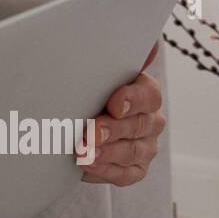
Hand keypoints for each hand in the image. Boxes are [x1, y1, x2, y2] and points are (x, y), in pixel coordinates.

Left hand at [79, 41, 165, 185]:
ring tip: (83, 152)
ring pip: (133, 151)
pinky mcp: (134, 168)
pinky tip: (87, 165)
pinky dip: (106, 170)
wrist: (67, 128)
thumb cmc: (84, 95)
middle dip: (113, 129)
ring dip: (107, 152)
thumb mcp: (92, 78)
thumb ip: (114, 62)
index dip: (133, 99)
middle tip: (88, 133)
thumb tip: (151, 43)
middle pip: (140, 125)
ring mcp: (144, 145)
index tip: (114, 104)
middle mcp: (149, 118)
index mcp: (142, 91)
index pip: (148, 94)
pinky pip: (126, 174)